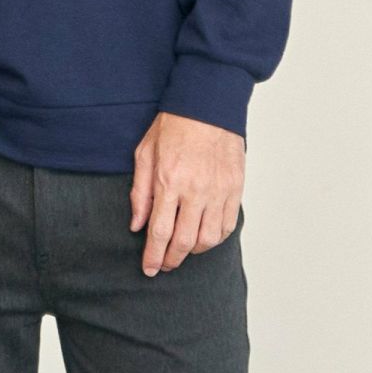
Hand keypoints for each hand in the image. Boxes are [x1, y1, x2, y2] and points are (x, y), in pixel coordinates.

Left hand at [130, 112, 244, 276]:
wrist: (209, 103)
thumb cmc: (174, 125)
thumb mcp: (145, 154)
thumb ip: (140, 193)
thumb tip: (137, 225)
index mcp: (169, 182)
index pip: (160, 233)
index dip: (153, 256)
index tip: (149, 269)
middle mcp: (195, 191)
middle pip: (184, 242)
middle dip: (172, 260)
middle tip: (164, 265)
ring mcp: (218, 191)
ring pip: (208, 239)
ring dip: (194, 252)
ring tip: (183, 249)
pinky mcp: (234, 188)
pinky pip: (227, 225)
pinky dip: (215, 238)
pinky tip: (204, 236)